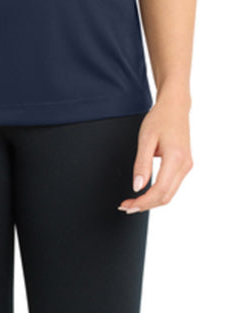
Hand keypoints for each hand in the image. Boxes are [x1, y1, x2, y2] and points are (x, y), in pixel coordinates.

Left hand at [117, 94, 193, 213]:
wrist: (175, 106)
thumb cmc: (160, 118)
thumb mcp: (146, 138)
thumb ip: (142, 163)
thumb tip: (137, 187)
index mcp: (176, 159)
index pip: (159, 191)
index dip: (143, 202)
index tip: (127, 204)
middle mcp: (185, 165)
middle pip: (166, 197)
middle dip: (145, 205)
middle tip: (126, 207)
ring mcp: (186, 166)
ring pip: (169, 193)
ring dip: (151, 201)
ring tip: (133, 201)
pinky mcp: (184, 165)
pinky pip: (171, 185)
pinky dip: (158, 192)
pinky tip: (145, 192)